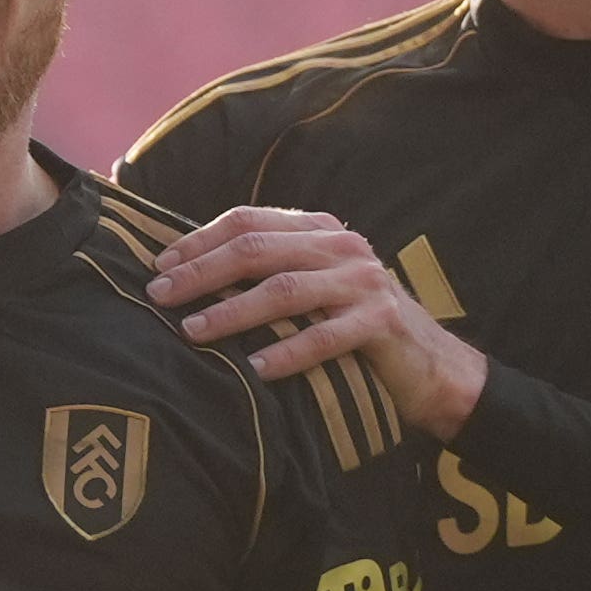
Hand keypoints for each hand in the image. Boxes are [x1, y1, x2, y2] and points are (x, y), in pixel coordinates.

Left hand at [146, 207, 489, 444]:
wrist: (431, 367)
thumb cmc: (355, 332)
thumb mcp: (314, 291)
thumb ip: (270, 274)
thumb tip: (191, 277)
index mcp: (320, 231)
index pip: (248, 222)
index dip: (199, 241)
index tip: (159, 266)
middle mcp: (342, 247)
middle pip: (258, 250)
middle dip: (202, 272)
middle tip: (161, 296)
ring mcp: (364, 282)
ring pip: (285, 291)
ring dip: (233, 311)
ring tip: (193, 330)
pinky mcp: (382, 322)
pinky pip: (326, 337)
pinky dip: (287, 353)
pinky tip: (255, 368)